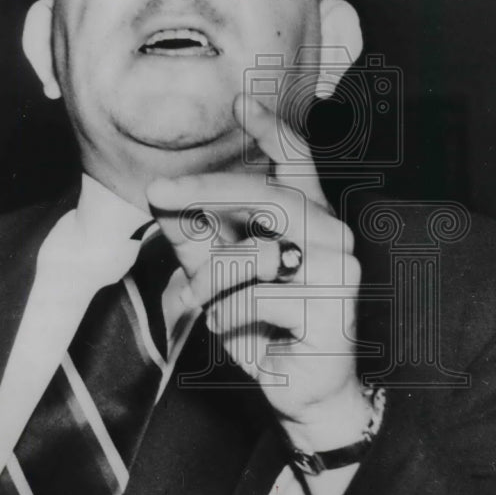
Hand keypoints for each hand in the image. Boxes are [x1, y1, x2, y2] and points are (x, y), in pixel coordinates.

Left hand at [146, 94, 370, 451]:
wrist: (303, 393)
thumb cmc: (264, 328)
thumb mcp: (221, 278)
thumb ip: (197, 239)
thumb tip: (160, 199)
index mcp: (311, 221)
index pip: (299, 163)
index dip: (273, 130)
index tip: (241, 101)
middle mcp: (333, 237)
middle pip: (269, 196)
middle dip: (208, 189)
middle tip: (157, 192)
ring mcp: (338, 272)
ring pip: (255, 253)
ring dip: (210, 281)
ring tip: (197, 303)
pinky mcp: (332, 309)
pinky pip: (257, 299)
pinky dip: (228, 316)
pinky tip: (232, 332)